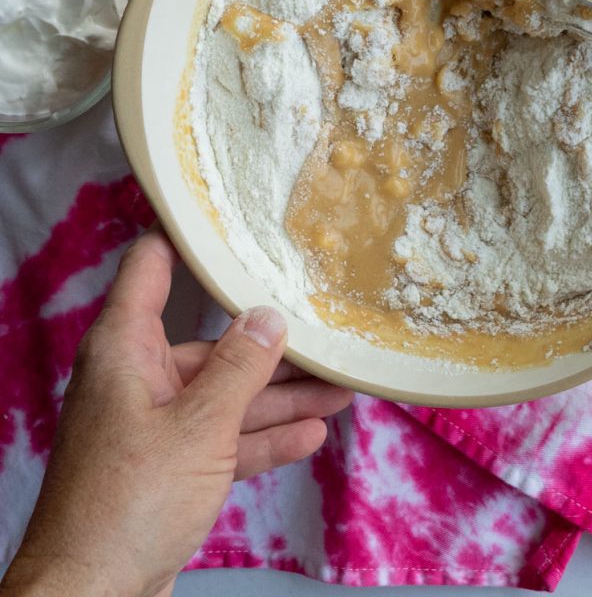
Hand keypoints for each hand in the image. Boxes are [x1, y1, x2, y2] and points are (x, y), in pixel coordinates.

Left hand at [0, 228, 352, 596]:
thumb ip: (240, 368)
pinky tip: (310, 434)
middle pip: (211, 344)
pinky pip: (224, 440)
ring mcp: (155, 426)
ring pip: (227, 396)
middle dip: (269, 342)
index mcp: (126, 350)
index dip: (187, 236)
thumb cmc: (129, 501)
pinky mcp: (170, 468)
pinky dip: (263, 438)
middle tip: (323, 327)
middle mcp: (139, 379)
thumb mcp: (199, 426)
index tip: (233, 216)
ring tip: (339, 386)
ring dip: (281, 396)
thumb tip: (270, 315)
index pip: (151, 268)